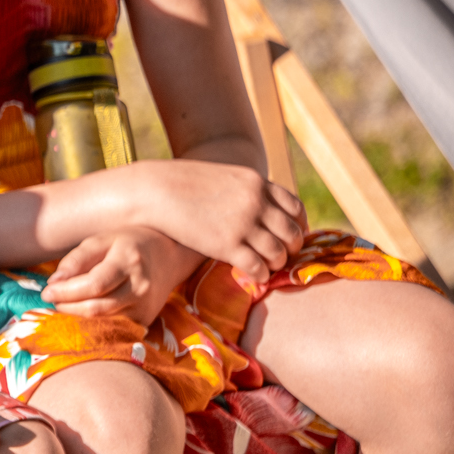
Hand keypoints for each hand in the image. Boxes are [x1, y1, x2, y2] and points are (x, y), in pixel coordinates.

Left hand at [44, 228, 199, 323]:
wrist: (168, 255)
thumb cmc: (127, 244)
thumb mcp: (100, 240)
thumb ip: (76, 260)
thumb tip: (54, 283)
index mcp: (129, 261)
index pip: (93, 285)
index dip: (66, 292)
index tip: (46, 292)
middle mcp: (141, 287)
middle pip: (97, 308)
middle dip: (67, 307)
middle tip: (51, 300)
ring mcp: (146, 306)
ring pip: (103, 321)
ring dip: (77, 316)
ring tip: (63, 304)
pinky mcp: (146, 320)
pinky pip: (113, 327)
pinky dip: (94, 323)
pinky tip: (81, 313)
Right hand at [123, 160, 305, 290]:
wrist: (153, 190)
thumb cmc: (181, 183)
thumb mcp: (222, 177)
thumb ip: (243, 190)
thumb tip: (254, 206)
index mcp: (257, 183)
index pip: (296, 208)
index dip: (299, 225)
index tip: (292, 236)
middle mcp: (256, 203)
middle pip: (292, 233)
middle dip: (292, 248)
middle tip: (284, 256)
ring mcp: (243, 225)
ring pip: (278, 252)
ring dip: (277, 263)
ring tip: (268, 267)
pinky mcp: (226, 246)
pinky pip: (258, 267)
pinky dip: (261, 275)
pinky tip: (256, 276)